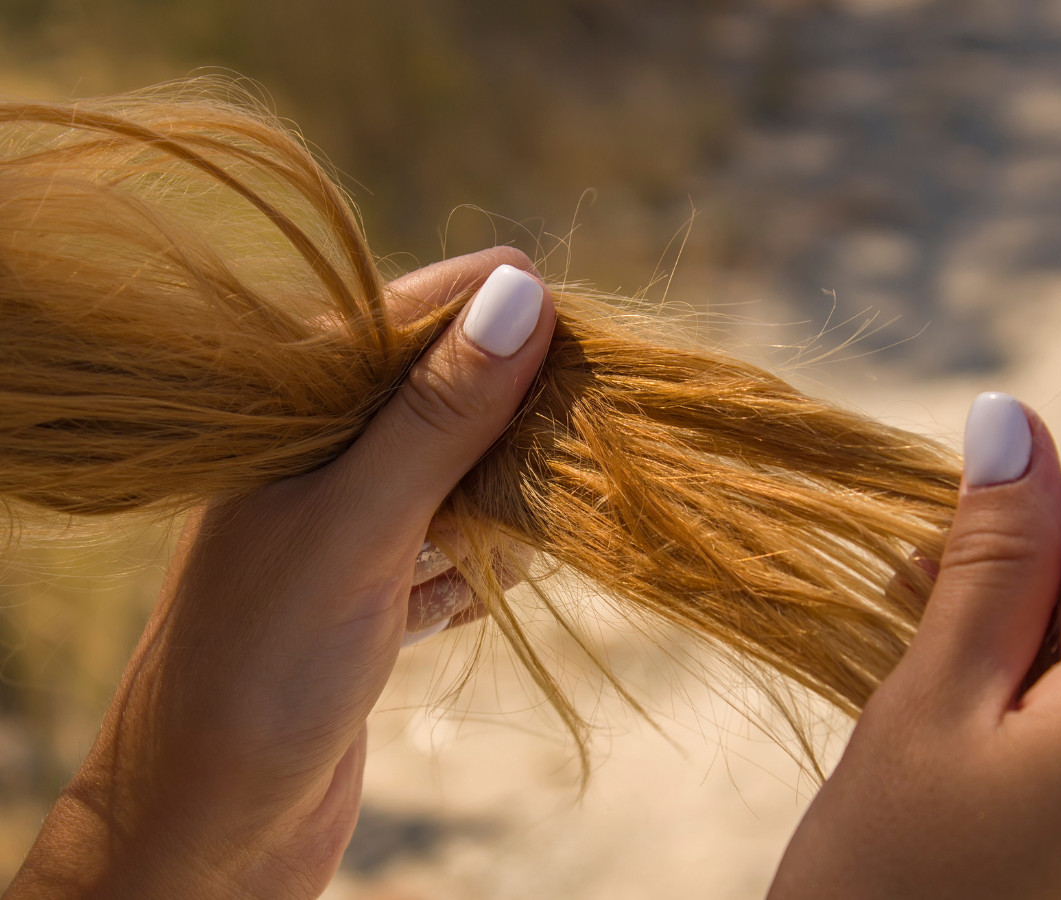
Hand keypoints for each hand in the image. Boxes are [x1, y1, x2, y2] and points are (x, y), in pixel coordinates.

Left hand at [6, 248, 555, 898]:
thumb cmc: (264, 664)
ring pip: (460, 475)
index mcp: (293, 408)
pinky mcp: (371, 587)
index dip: (503, 318)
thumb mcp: (359, 524)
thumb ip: (438, 413)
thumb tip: (523, 291)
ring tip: (503, 548)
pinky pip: (452, 547)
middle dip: (513, 425)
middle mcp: (319, 452)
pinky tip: (469, 597)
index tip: (589, 342)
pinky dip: (476, 569)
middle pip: (450, 395)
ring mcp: (346, 521)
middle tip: (560, 459)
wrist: (212, 823)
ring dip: (501, 508)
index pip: (414, 315)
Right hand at [769, 395, 1060, 898]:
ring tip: (950, 712)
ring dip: (1037, 651)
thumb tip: (1011, 420)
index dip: (1023, 519)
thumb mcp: (928, 707)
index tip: (940, 579)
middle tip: (926, 647)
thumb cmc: (899, 888)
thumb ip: (988, 559)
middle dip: (1029, 587)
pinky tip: (993, 756)